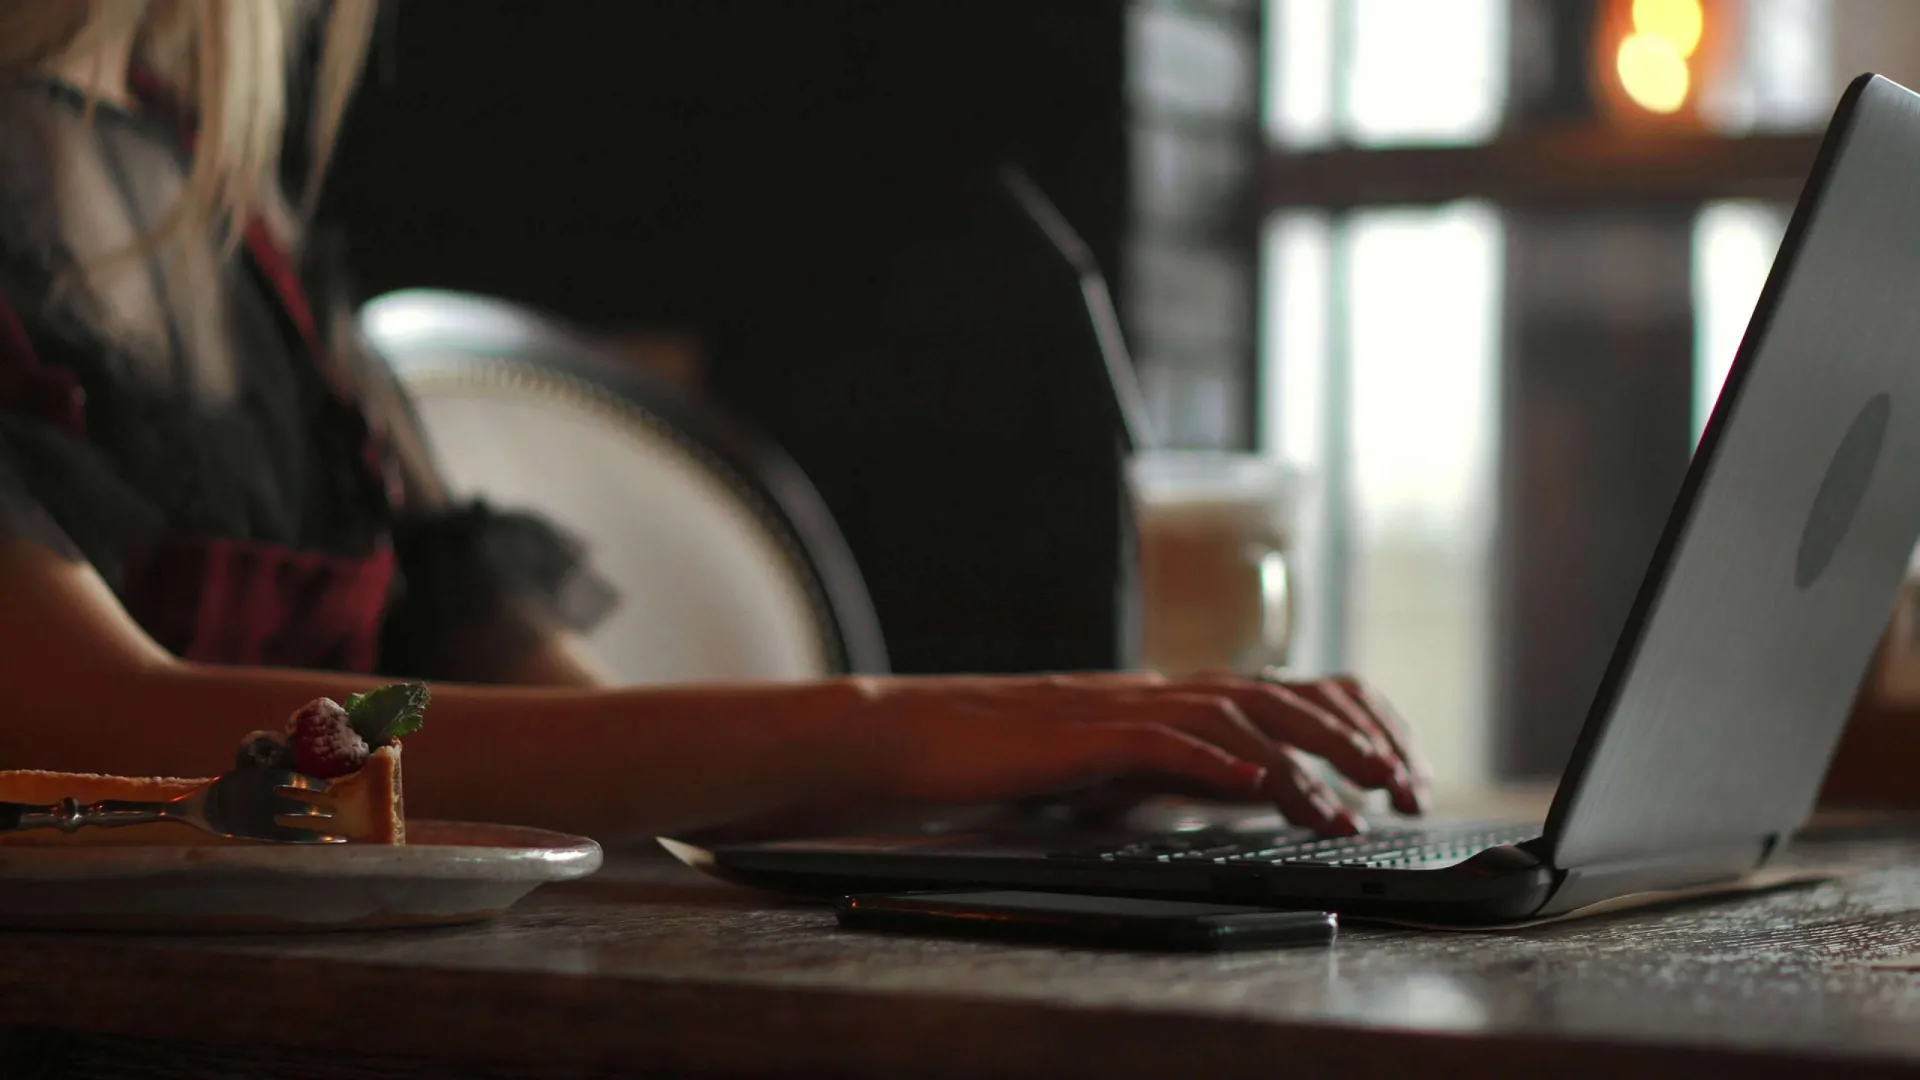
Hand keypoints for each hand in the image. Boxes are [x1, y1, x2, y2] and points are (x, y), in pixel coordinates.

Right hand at [849, 671, 1430, 835]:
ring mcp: (1117, 710)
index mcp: (1164, 701)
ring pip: (1233, 717)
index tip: (1398, 766)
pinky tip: (1255, 787)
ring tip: (1351, 801)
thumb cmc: (997, 759)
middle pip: (1276, 699)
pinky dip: (1213, 762)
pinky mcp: (1078, 738)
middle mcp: (1152, 694)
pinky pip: (1158, 742)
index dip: (1348, 721)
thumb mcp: (1109, 767)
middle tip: (1406, 786)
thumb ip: (1173, 768)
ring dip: (1303, 758)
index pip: (1279, 696)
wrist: (907, 736)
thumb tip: (1250, 788)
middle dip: (1353, 739)